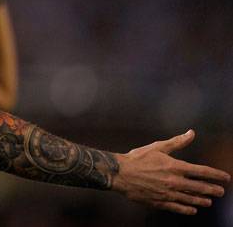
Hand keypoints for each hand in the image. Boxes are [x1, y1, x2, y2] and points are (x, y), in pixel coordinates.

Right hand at [112, 130, 229, 214]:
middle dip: (213, 190)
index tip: (225, 178)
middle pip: (200, 187)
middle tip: (221, 192)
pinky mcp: (160, 202)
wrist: (120, 173)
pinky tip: (193, 210)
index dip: (216, 175)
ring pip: (191, 199)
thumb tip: (191, 133)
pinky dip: (187, 209)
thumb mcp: (158, 147)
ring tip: (209, 202)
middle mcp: (175, 181)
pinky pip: (178, 208)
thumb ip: (177, 142)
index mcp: (175, 166)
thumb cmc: (138, 159)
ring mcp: (168, 193)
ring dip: (202, 200)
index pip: (202, 172)